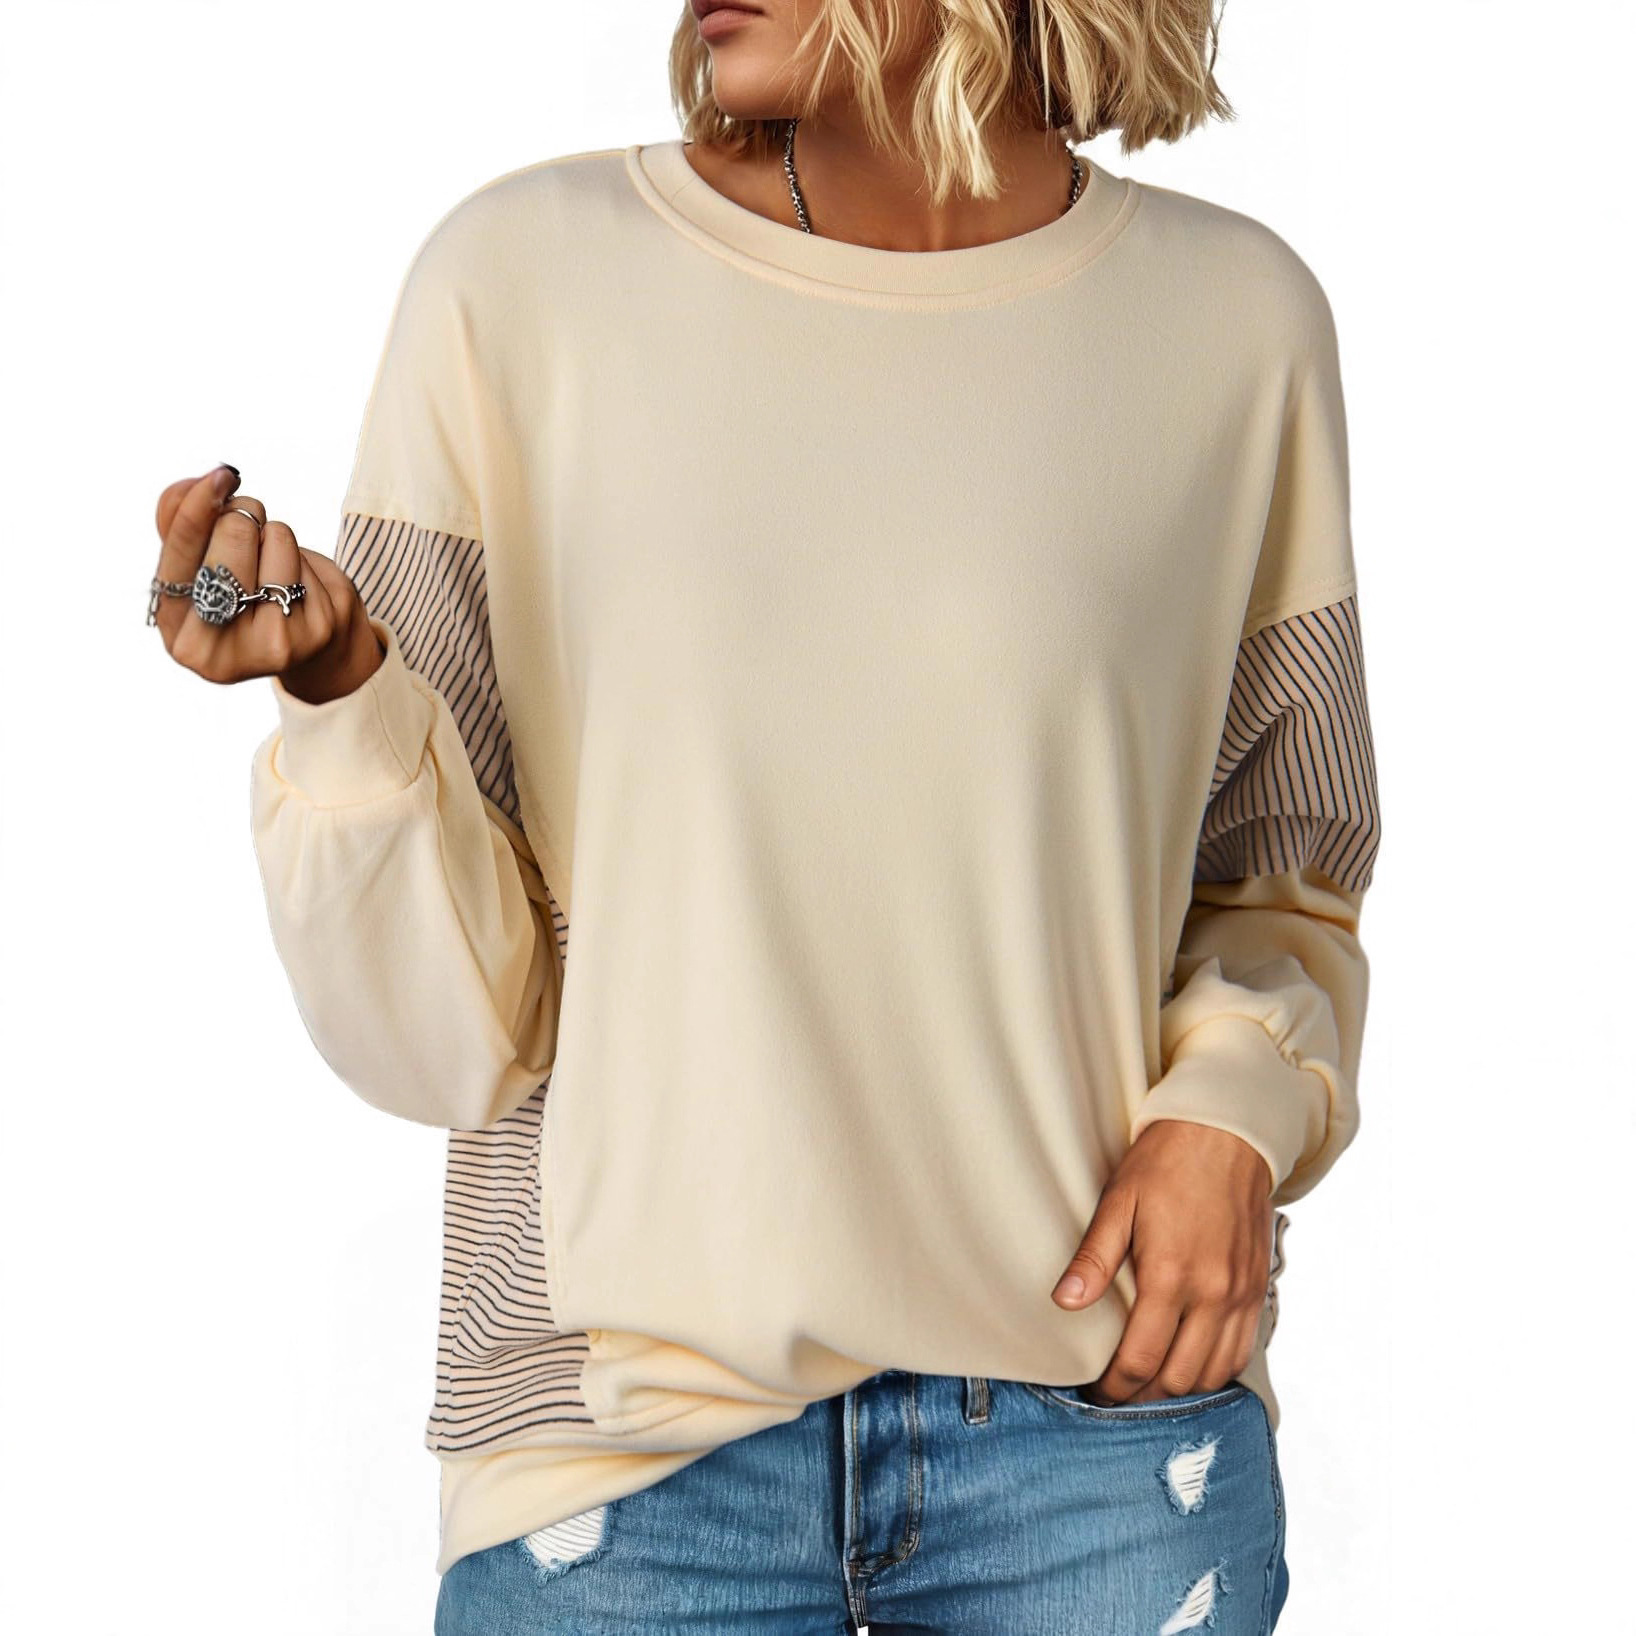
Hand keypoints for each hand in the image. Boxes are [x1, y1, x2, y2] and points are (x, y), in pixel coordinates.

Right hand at [151, 465, 382, 702]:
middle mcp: (224, 649)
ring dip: (276, 538)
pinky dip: (305, 561)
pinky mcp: (319, 630)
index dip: (196, 508)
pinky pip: (310, 558)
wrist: (312, 654)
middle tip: (247, 531)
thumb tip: (201, 486)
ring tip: (273, 572)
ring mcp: (275, 643)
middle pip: (234, 533)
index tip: (218, 476)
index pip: (181, 552)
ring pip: (276, 536)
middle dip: (244, 517)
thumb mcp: (202, 575)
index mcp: (183, 637)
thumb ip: (185, 530)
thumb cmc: (243, 605)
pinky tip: (301, 592)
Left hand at [1052, 1120, 1273, 1404]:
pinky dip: (1215, 1369)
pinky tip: (1190, 1363)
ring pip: (1214, 1373)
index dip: (1114, 1387)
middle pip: (1178, 1377)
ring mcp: (1242, 1294)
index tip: (1096, 1392)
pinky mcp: (1258, 1288)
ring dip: (1180, 1388)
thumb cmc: (1167, 1161)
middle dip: (1143, 1395)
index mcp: (1171, 1274)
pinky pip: (1242, 1351)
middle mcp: (1213, 1293)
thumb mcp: (1120, 1200)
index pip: (1141, 1358)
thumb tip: (1064, 1301)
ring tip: (1148, 1383)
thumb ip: (1094, 1258)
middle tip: (1116, 1392)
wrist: (1228, 1133)